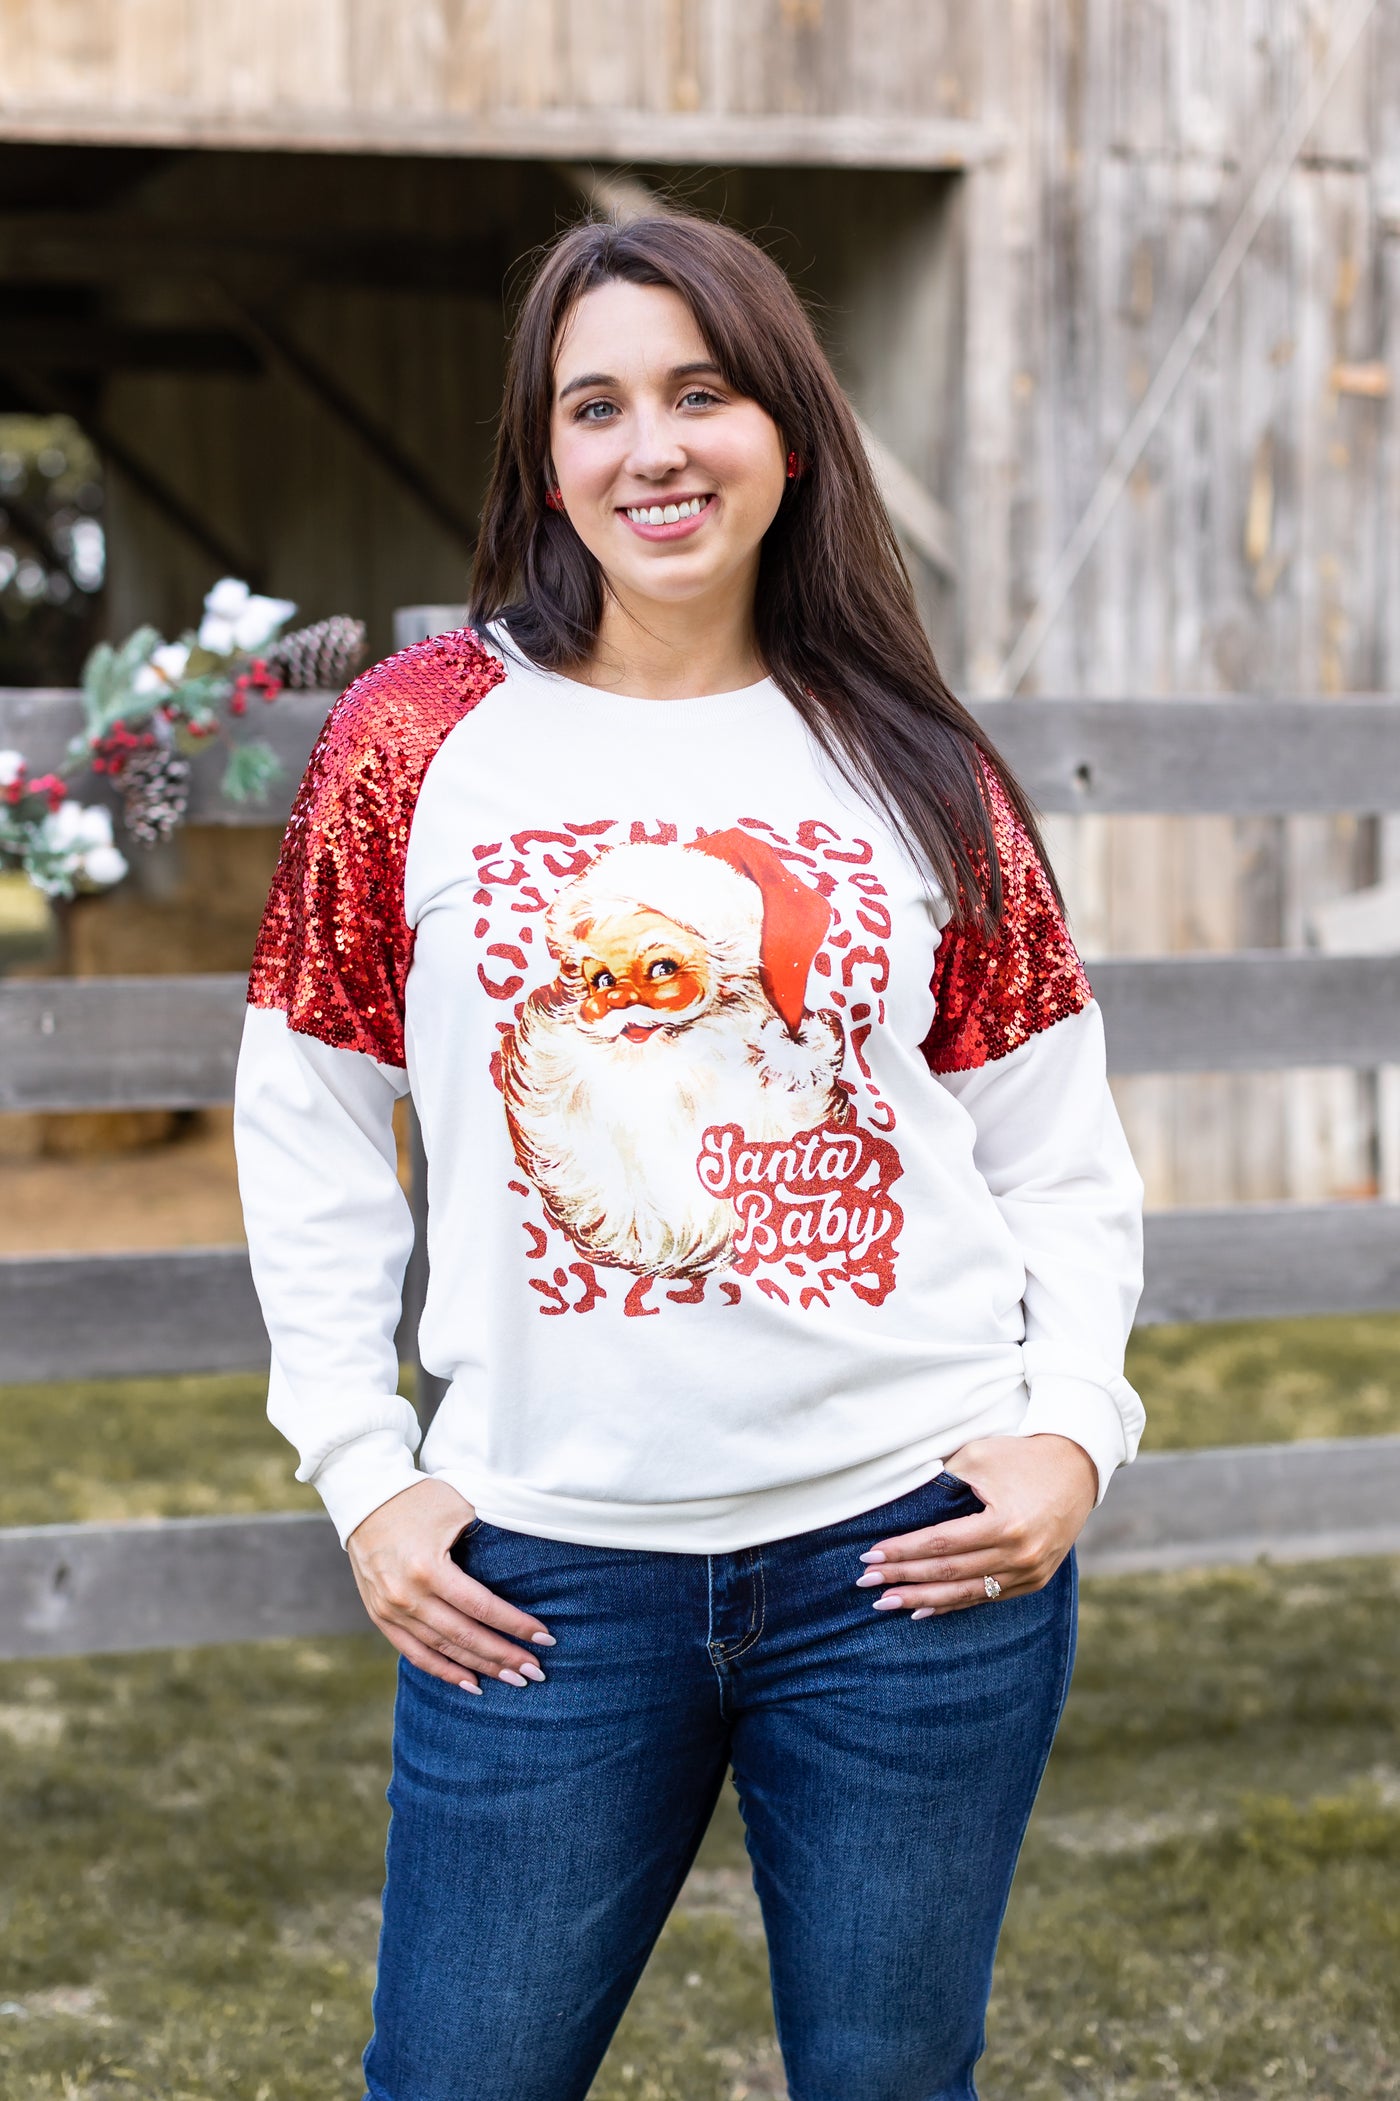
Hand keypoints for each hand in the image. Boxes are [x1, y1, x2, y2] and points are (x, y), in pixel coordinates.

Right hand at [346, 1477, 554, 1693]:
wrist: (365, 1499)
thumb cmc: (420, 1498)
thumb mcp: (458, 1508)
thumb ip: (489, 1536)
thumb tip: (528, 1563)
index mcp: (429, 1568)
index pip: (482, 1607)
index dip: (516, 1625)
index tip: (545, 1638)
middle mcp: (407, 1595)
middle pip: (465, 1636)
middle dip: (504, 1657)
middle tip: (536, 1672)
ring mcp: (391, 1610)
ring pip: (443, 1650)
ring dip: (480, 1667)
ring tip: (514, 1681)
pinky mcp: (381, 1616)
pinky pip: (415, 1653)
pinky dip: (444, 1671)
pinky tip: (471, 1684)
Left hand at [855, 1434, 1097, 1616]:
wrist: (1076, 1467)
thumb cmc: (1020, 1455)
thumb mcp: (978, 1456)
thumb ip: (943, 1483)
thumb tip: (901, 1507)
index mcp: (1006, 1524)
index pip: (940, 1544)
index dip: (902, 1551)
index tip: (870, 1555)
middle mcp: (1020, 1554)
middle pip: (948, 1573)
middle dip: (903, 1578)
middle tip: (866, 1582)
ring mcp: (1030, 1572)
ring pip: (965, 1593)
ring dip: (922, 1600)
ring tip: (885, 1603)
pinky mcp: (1034, 1580)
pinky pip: (986, 1597)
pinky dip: (953, 1604)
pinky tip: (923, 1609)